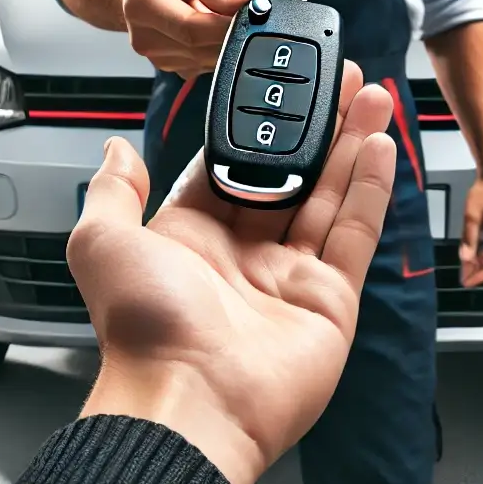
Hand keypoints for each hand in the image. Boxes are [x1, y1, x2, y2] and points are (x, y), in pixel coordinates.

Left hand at [67, 62, 395, 483]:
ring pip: (329, 194)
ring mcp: (290, 275)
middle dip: (317, 125)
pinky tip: (379, 147)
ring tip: (370, 97)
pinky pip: (354, 232)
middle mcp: (244, 253)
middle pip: (291, 173)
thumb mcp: (103, 242)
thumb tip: (114, 149)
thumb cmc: (144, 332)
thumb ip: (115, 189)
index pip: (235, 163)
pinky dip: (370, 188)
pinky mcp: (329, 298)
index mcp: (193, 237)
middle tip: (339, 81)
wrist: (189, 402)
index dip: (260, 123)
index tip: (279, 86)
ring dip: (351, 143)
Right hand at [120, 0, 255, 77]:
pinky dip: (218, 47)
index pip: (192, 29)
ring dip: (226, 40)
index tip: (251, 12)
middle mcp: (147, 39)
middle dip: (231, 32)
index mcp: (144, 6)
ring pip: (210, 59)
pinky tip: (211, 29)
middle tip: (245, 11)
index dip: (227, 25)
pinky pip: (208, 64)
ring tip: (221, 15)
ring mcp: (159, 58)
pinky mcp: (174, 68)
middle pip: (203, 48)